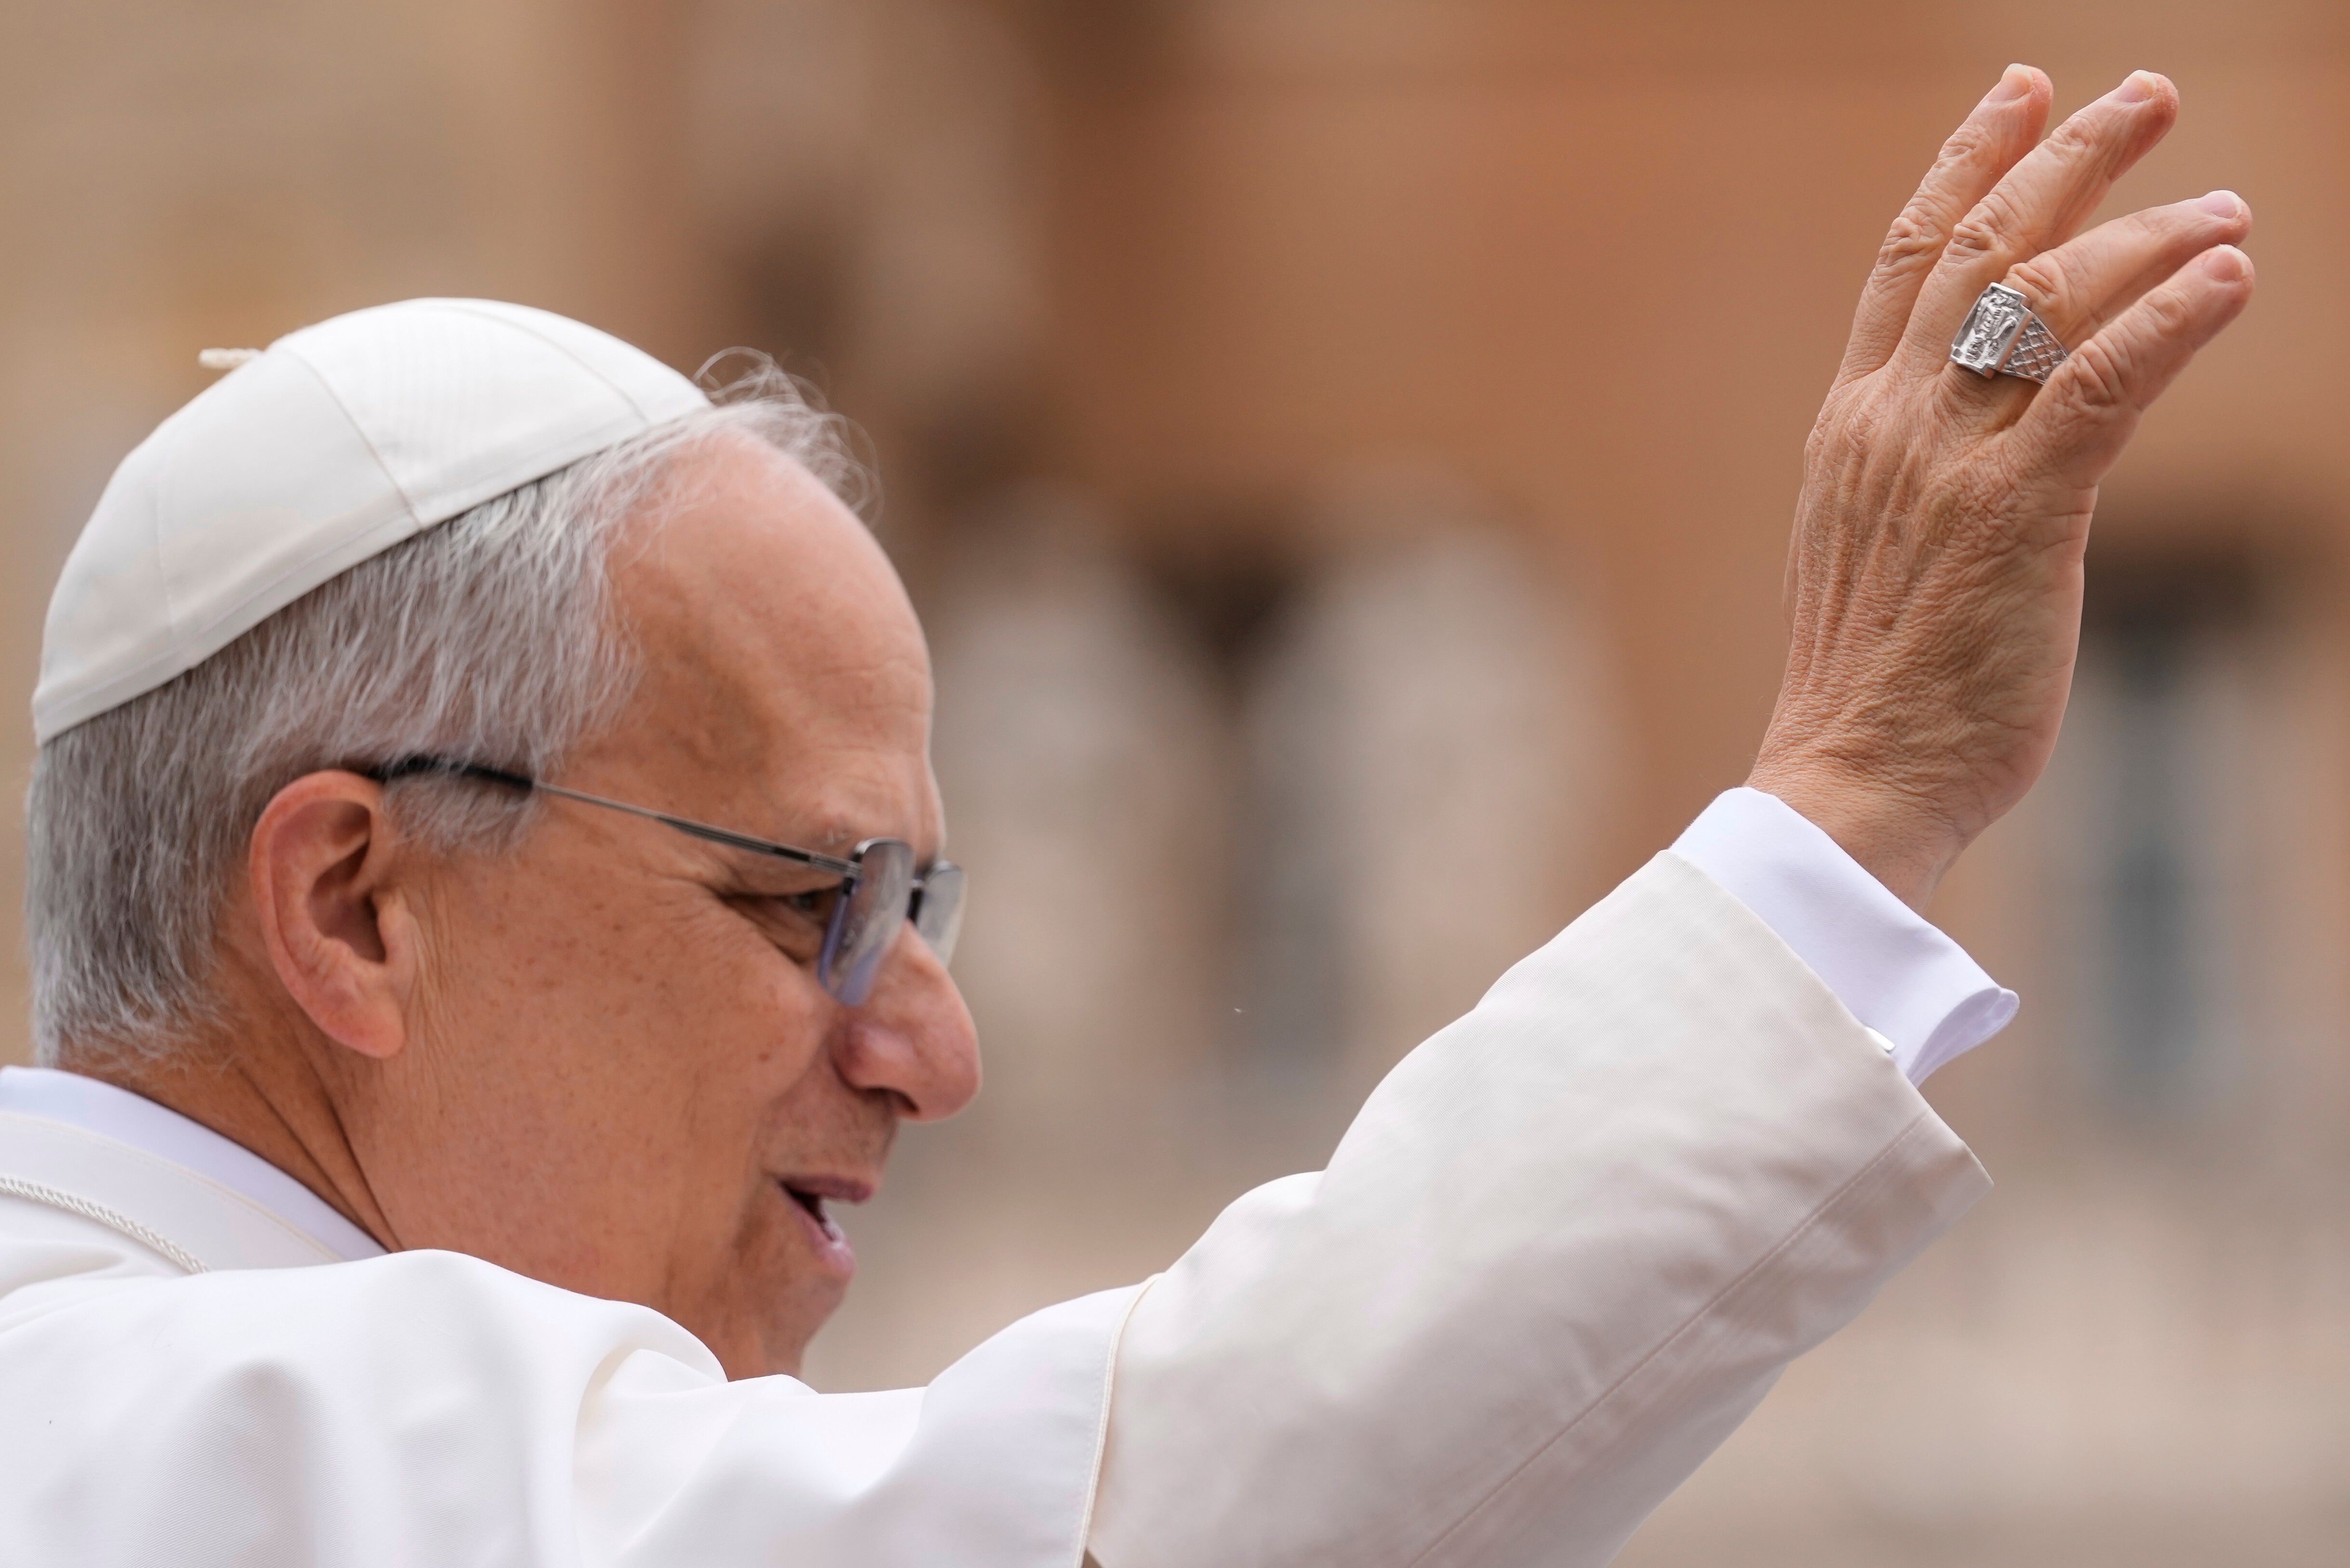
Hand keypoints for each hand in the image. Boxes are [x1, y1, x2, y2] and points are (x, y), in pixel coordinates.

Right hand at [1748, 65, 2254, 909]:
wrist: (1845, 779)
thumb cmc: (1871, 687)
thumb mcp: (1876, 549)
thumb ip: (1923, 472)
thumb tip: (1997, 439)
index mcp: (1850, 428)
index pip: (1906, 263)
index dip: (1967, 166)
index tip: (2019, 98)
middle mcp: (1890, 422)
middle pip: (1980, 249)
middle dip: (2067, 156)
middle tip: (2145, 94)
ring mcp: (1947, 464)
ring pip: (2046, 299)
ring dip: (2147, 231)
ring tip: (2225, 207)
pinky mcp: (2015, 514)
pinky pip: (2102, 386)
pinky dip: (2170, 319)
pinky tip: (2229, 278)